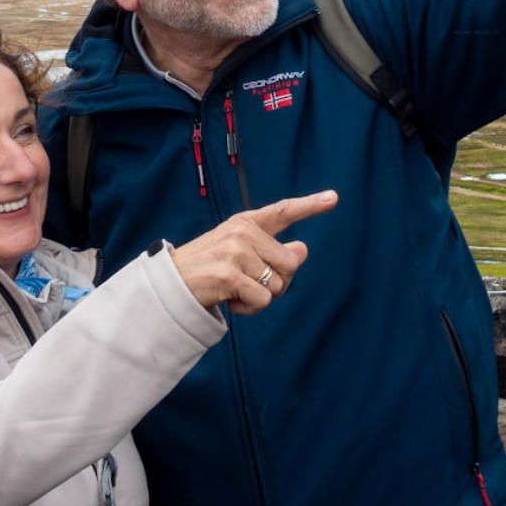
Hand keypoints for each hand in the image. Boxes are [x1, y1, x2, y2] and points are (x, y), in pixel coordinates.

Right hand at [169, 190, 336, 313]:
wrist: (171, 285)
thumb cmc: (209, 268)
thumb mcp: (241, 253)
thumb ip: (272, 251)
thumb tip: (302, 250)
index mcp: (246, 222)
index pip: (283, 211)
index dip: (310, 204)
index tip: (334, 198)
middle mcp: (243, 232)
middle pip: (290, 264)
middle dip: (277, 281)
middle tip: (250, 281)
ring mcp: (236, 252)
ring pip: (277, 285)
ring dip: (260, 296)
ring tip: (235, 289)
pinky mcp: (230, 274)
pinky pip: (263, 300)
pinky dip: (250, 307)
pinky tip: (231, 299)